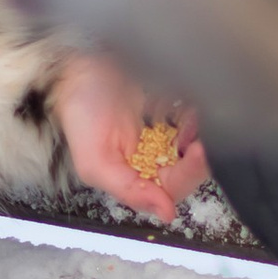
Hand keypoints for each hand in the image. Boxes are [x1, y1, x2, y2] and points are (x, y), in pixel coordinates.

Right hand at [53, 55, 209, 221]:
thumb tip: (166, 213)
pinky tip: (189, 105)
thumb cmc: (80, 111)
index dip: (188, 173)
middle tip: (200, 132)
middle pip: (189, 166)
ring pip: (195, 143)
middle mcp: (150, 159)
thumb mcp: (95, 161)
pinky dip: (195, 113)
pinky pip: (192, 118)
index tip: (196, 151)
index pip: (173, 188)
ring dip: (200, 131)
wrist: (76, 65)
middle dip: (198, 151)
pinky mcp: (168, 109)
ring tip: (194, 115)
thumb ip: (128, 190)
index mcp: (135, 177)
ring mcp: (161, 134)